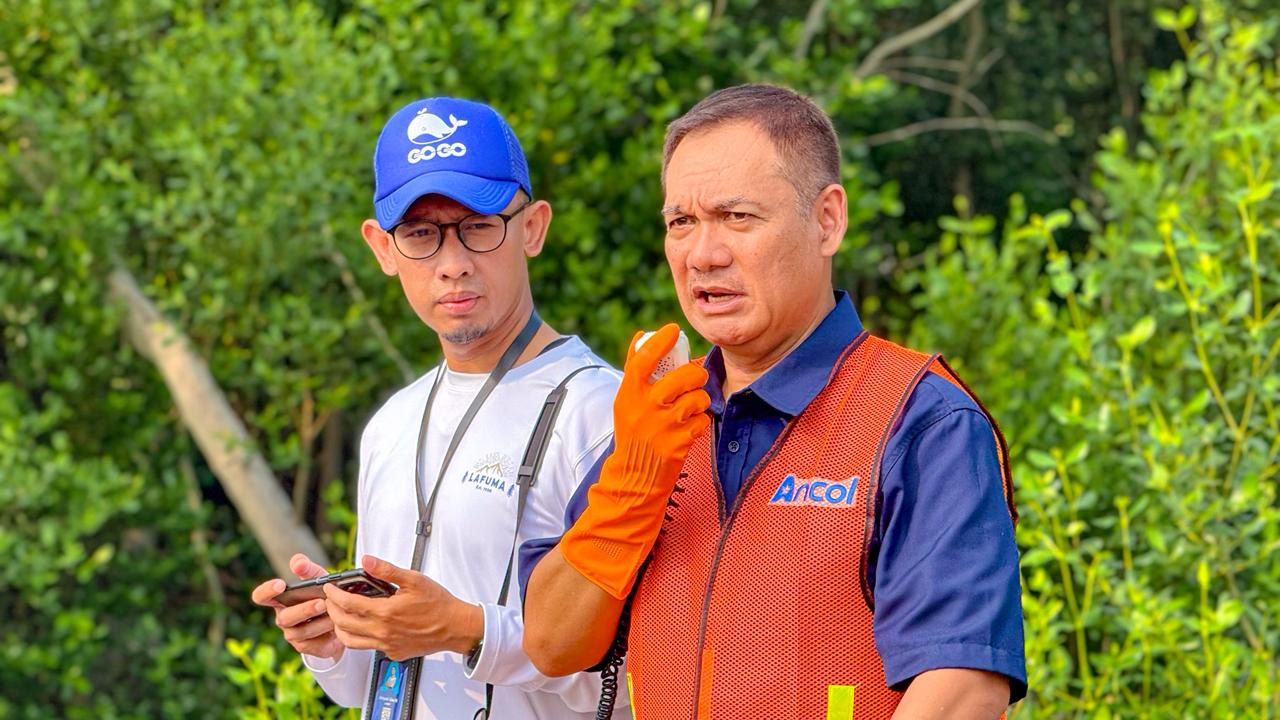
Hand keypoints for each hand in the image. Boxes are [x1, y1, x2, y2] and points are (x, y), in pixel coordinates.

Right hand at [251, 553, 345, 661]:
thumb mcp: (317, 578)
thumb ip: (307, 568)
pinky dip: (325, 635)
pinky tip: (337, 627)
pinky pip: (312, 644)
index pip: (261, 596)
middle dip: (304, 610)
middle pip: (285, 617)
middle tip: (322, 603)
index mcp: (279, 599)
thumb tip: (297, 563)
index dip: (267, 591)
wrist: (340, 618)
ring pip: (301, 632)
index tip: (281, 584)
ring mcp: (292, 634)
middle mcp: (282, 617)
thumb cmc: (322, 594)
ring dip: (320, 623)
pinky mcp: (305, 647)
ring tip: (335, 614)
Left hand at [324, 555, 483, 662]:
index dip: (334, 595)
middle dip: (332, 610)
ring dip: (340, 628)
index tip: (329, 589)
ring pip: (351, 641)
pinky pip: (368, 647)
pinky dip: (358, 637)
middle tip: (330, 601)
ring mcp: (386, 645)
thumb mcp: (414, 580)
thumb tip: (367, 561)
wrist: (455, 627)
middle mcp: (382, 632)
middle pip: (343, 624)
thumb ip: (387, 571)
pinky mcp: (393, 653)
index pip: (348, 604)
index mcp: (385, 612)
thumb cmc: (438, 604)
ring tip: (340, 616)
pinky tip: (364, 626)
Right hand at [611, 324, 710, 484]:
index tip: (673, 329)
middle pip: (683, 377)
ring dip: (699, 400)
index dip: (660, 341)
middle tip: (695, 379)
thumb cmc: (632, 432)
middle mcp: (645, 409)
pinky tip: (689, 428)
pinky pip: (702, 421)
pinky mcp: (679, 444)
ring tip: (690, 407)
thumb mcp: (626, 402)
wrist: (635, 476)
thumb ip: (634, 369)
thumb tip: (641, 335)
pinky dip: (700, 422)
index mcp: (629, 395)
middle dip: (695, 375)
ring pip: (697, 399)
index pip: (643, 360)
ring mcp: (663, 427)